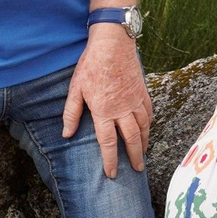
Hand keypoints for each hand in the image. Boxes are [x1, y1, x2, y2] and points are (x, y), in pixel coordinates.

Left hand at [63, 24, 151, 177]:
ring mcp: (135, 100)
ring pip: (144, 127)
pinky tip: (148, 128)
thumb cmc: (91, 65)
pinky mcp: (142, 91)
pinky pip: (149, 112)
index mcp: (104, 111)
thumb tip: (67, 134)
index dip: (110, 160)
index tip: (112, 173)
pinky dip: (150, 124)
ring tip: (144, 153)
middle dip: (134, 156)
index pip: (108, 143)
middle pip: (131, 139)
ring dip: (144, 143)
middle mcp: (122, 110)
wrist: (113, 43)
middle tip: (138, 169)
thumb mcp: (75, 89)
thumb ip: (71, 113)